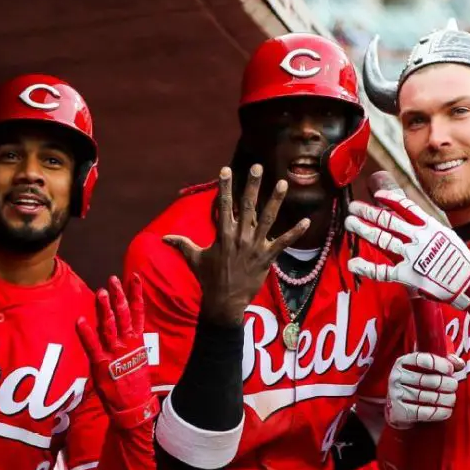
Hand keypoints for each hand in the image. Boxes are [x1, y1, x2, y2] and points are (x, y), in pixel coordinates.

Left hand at [76, 274, 158, 429]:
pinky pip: (93, 346)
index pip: (138, 312)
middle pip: (124, 314)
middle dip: (118, 296)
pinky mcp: (101, 364)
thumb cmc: (135, 383)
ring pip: (110, 326)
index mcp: (137, 340)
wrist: (134, 406)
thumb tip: (126, 327)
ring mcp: (114, 353)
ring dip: (105, 309)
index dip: (136, 294)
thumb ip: (131, 341)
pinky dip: (87, 333)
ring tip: (100, 292)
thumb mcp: (138, 359)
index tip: (134, 277)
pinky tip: (81, 321)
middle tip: (113, 280)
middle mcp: (127, 343)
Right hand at [164, 165, 309, 325]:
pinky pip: (283, 242)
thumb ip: (181, 244)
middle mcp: (239, 237)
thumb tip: (163, 239)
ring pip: (268, 219)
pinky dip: (295, 232)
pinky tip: (306, 221)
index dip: (225, 186)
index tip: (226, 169)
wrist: (223, 302)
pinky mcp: (267, 258)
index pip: (224, 205)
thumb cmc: (208, 279)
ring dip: (276, 200)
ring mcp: (254, 246)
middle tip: (257, 167)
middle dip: (252, 185)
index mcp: (223, 234)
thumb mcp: (194, 259)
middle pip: (247, 206)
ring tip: (283, 183)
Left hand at [344, 186, 469, 309]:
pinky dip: (366, 267)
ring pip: (381, 239)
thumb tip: (414, 219)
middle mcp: (418, 238)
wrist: (468, 282)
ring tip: (350, 223)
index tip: (377, 195)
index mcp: (429, 226)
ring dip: (363, 229)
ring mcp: (411, 256)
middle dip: (368, 212)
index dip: (389, 199)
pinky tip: (353, 263)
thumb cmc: (459, 260)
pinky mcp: (407, 275)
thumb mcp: (446, 235)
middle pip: (388, 221)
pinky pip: (382, 271)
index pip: (405, 207)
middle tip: (354, 207)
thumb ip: (428, 228)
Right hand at [386, 352, 464, 428]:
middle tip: (453, 387)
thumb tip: (460, 363)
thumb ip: (444, 362)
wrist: (395, 406)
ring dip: (447, 399)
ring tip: (452, 399)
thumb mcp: (424, 369)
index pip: (424, 359)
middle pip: (431, 380)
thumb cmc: (415, 383)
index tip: (451, 370)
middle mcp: (397, 376)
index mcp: (403, 362)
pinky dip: (439, 413)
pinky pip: (424, 413)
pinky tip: (447, 411)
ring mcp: (396, 394)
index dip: (441, 364)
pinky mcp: (399, 411)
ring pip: (430, 398)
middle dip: (448, 384)